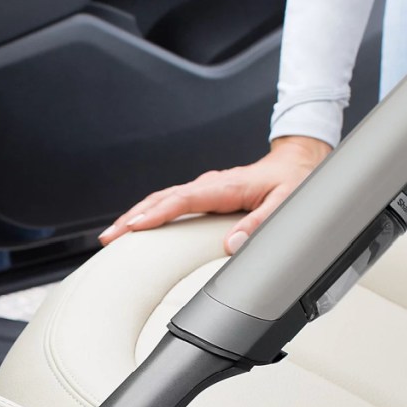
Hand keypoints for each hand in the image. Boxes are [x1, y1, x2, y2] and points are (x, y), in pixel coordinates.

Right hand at [99, 136, 330, 254]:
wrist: (296, 163)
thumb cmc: (293, 182)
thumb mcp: (287, 203)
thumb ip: (262, 223)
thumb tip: (233, 243)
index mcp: (226, 186)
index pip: (184, 199)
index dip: (158, 213)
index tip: (136, 226)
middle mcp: (211, 185)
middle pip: (162, 199)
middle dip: (133, 218)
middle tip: (109, 238)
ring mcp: (205, 189)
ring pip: (162, 200)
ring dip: (136, 216)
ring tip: (113, 236)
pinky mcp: (205, 195)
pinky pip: (171, 204)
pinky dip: (150, 214)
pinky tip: (138, 227)